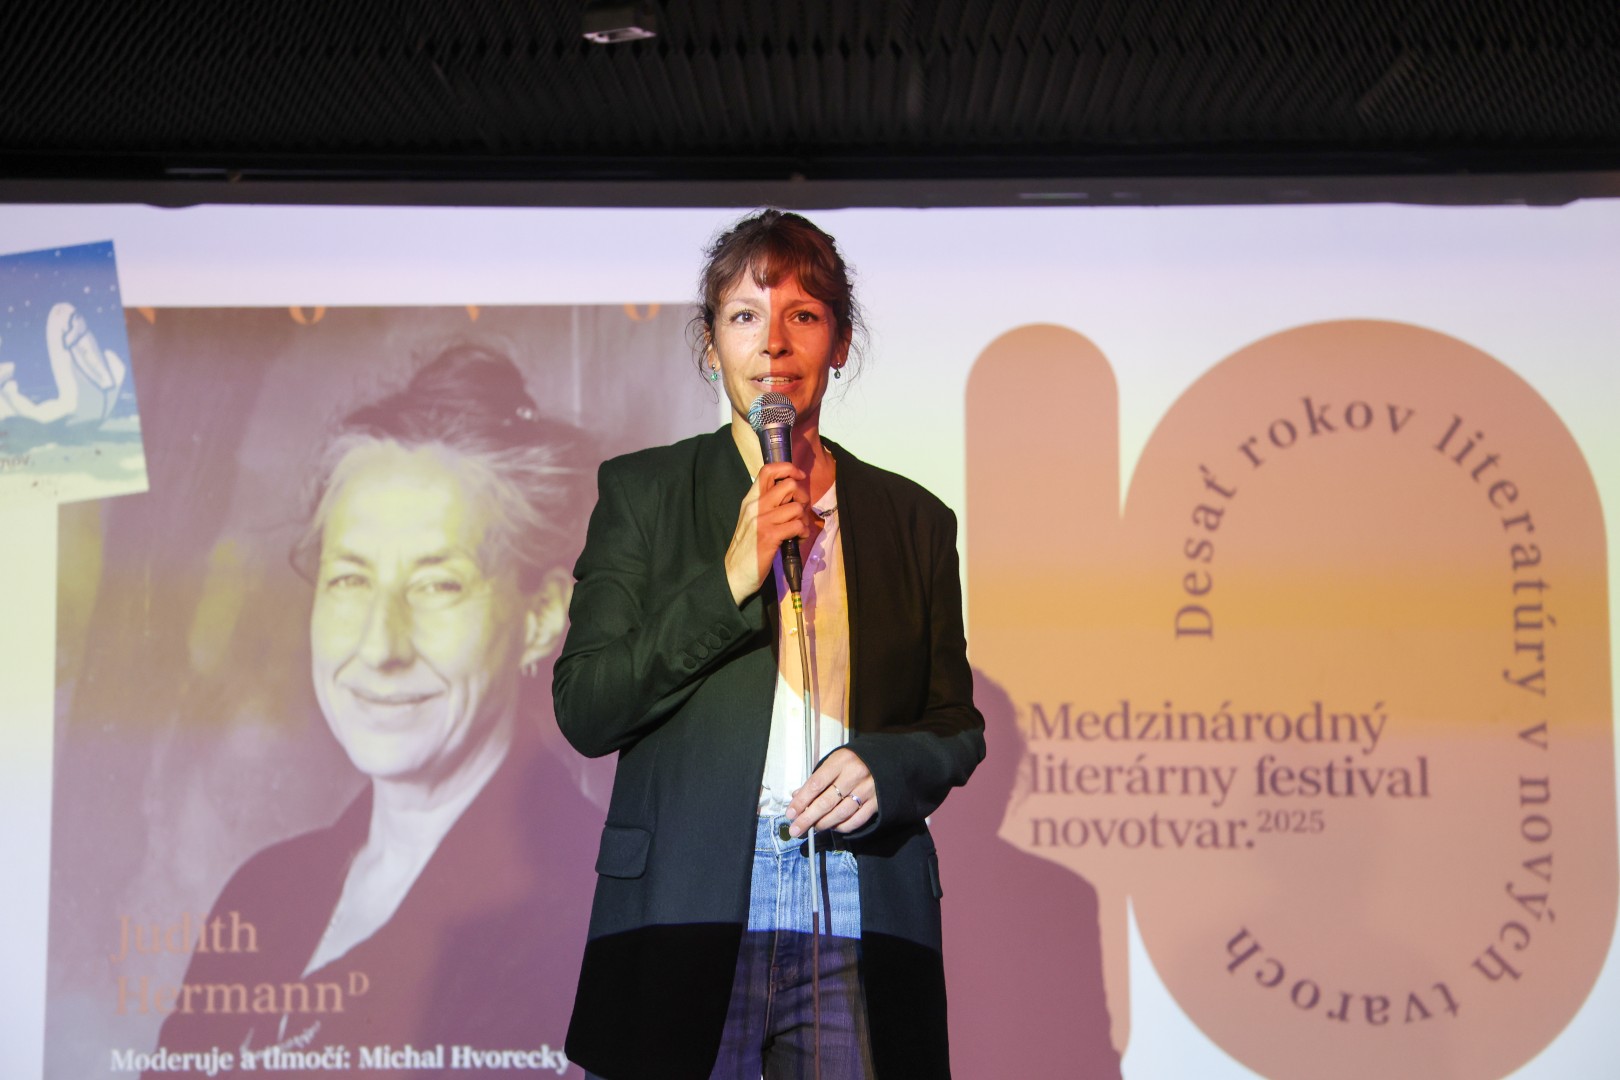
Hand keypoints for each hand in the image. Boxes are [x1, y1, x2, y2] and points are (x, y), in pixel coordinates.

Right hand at [724, 460, 812, 603]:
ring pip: (796, 506)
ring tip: (798, 530)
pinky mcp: (769, 537)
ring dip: (803, 519)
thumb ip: (767, 506)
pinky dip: (803, 532)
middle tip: (800, 511)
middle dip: (802, 496)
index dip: (788, 468)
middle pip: (788, 485)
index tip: (798, 476)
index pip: (768, 470)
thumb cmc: (746, 548)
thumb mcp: (752, 521)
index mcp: (750, 500)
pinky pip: (797, 525)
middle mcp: (755, 506)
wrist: (733, 574)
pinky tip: (796, 539)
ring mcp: (761, 521)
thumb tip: (791, 496)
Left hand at [786, 748, 876, 835]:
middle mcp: (854, 775)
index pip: (816, 784)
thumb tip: (796, 796)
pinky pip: (856, 820)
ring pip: (840, 814)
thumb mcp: (834, 761)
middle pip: (826, 802)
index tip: (790, 813)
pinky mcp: (876, 802)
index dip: (801, 801)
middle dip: (808, 818)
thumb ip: (817, 779)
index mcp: (841, 761)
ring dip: (823, 824)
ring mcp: (867, 790)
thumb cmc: (853, 761)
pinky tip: (833, 827)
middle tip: (796, 829)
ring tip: (812, 828)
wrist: (886, 759)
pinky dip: (842, 827)